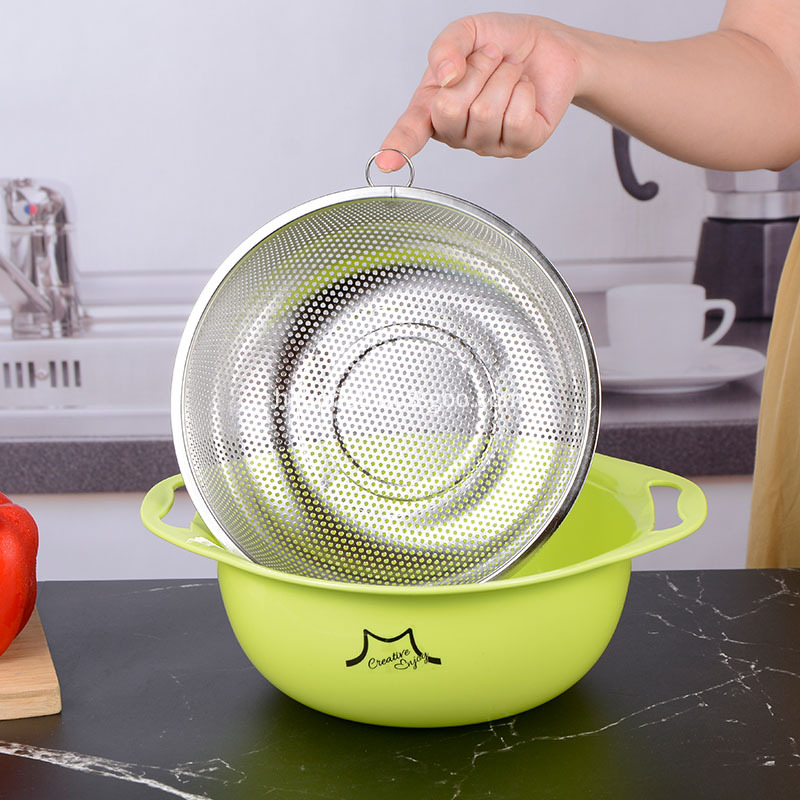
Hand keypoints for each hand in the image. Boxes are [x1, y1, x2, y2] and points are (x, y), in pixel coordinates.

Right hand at [378, 13, 581, 170]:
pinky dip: (524, 90)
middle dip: (476, 71)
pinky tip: (524, 89)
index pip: (410, 132)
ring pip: (486, 112)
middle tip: (491, 59)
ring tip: (509, 71)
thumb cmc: (501, 43)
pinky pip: (516, 119)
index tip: (384, 163)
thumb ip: (446, 46)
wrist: (547, 45)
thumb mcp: (467, 32)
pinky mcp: (521, 146)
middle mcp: (457, 134)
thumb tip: (446, 75)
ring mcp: (488, 145)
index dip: (397, 146)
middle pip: (450, 110)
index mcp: (433, 109)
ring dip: (503, 76)